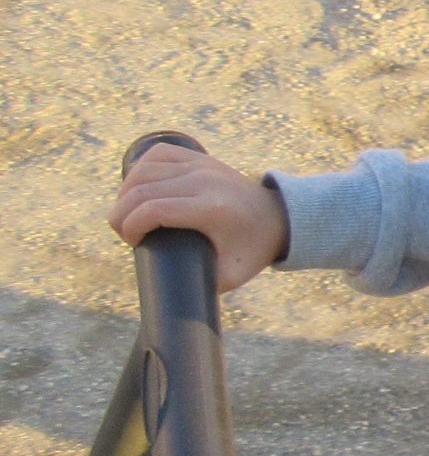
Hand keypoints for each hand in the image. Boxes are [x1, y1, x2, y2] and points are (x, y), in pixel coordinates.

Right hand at [108, 142, 288, 292]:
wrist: (280, 216)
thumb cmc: (253, 249)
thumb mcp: (231, 275)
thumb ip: (200, 288)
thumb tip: (168, 302)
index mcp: (211, 208)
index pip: (153, 209)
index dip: (130, 226)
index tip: (132, 242)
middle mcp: (205, 181)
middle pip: (142, 189)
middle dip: (121, 213)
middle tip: (123, 233)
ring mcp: (202, 165)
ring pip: (144, 169)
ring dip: (125, 192)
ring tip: (127, 214)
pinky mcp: (200, 157)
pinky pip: (158, 154)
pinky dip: (140, 168)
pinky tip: (136, 187)